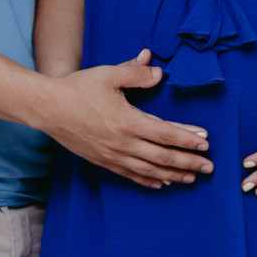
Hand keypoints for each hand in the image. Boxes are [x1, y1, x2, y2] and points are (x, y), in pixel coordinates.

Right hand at [41, 50, 214, 189]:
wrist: (47, 108)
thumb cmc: (78, 88)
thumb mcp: (108, 75)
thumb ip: (135, 73)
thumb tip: (158, 72)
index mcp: (128, 121)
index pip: (166, 134)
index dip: (188, 139)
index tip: (206, 142)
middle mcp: (123, 143)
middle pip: (163, 157)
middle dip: (189, 162)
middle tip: (209, 167)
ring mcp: (112, 155)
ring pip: (149, 170)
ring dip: (173, 175)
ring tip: (191, 178)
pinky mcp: (102, 160)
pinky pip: (130, 175)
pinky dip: (148, 180)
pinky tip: (160, 183)